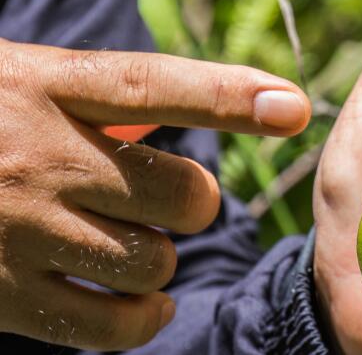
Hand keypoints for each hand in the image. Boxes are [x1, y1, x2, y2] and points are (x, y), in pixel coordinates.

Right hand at [0, 40, 309, 350]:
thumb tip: (203, 107)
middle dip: (195, 202)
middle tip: (172, 198)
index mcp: (46, 86)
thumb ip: (104, 96)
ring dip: (165, 256)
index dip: (228, 94)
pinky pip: (105, 326)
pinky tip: (141, 302)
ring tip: (140, 242)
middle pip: (179, 193)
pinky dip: (141, 318)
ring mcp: (14, 231)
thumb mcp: (27, 76)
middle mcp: (35, 156)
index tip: (292, 105)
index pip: (152, 87)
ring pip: (152, 261)